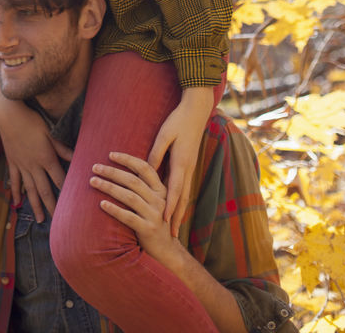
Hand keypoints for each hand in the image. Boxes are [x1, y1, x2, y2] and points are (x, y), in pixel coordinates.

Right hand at [0, 92, 71, 222]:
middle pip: (45, 190)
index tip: (73, 206)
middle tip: (58, 222)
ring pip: (30, 190)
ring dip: (35, 205)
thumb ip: (62, 148)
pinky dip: (16, 193)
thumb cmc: (32, 121)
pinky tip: (17, 203)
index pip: (59, 180)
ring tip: (40, 220)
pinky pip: (15, 181)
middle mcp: (34, 166)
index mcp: (46, 158)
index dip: (67, 193)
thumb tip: (77, 157)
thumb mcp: (50, 132)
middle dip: (52, 207)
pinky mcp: (12, 163)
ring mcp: (22, 166)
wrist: (9, 116)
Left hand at [90, 151, 180, 264]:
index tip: (110, 154)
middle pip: (133, 181)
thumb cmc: (155, 222)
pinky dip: (114, 209)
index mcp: (161, 190)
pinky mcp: (148, 230)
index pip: (144, 168)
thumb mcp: (155, 202)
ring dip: (109, 187)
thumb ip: (144, 188)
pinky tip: (101, 204)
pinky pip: (128, 217)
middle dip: (112, 172)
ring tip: (93, 181)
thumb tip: (121, 171)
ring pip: (129, 197)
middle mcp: (160, 200)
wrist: (168, 251)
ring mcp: (155, 215)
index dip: (127, 159)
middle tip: (95, 167)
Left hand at [147, 86, 213, 234]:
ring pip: (185, 194)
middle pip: (182, 197)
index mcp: (182, 162)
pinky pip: (185, 187)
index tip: (165, 221)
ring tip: (177, 226)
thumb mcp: (165, 134)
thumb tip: (148, 171)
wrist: (197, 110)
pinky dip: (181, 200)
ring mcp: (190, 168)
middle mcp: (188, 169)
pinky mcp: (190, 165)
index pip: (175, 189)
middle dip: (177, 216)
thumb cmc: (178, 120)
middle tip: (173, 234)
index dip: (170, 206)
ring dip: (180, 211)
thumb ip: (156, 152)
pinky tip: (176, 206)